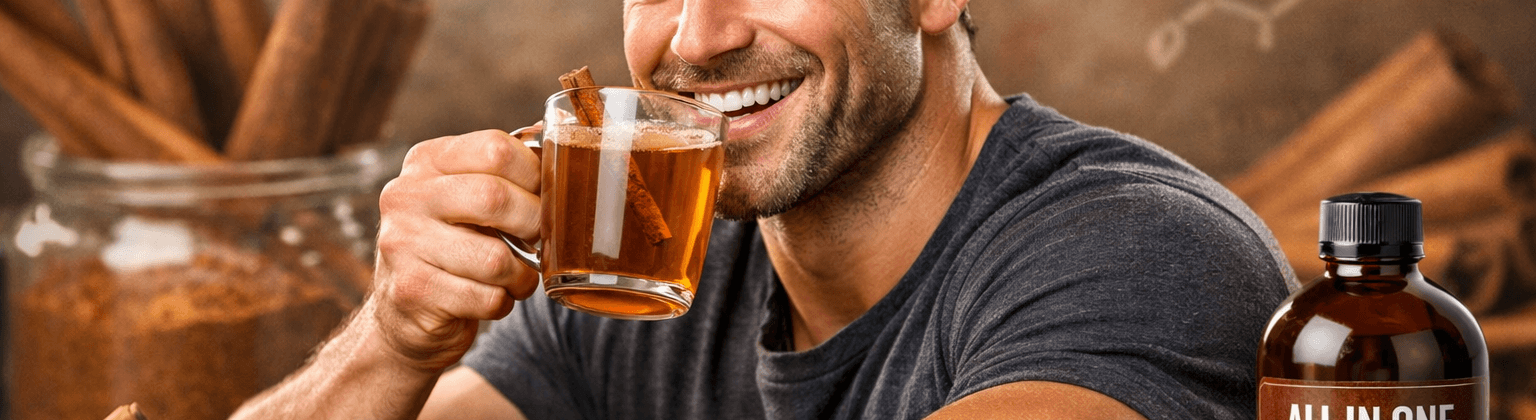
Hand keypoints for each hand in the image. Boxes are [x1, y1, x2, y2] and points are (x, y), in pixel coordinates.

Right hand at [370, 129, 542, 369]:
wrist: (404, 310)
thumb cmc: (453, 243)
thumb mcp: (468, 194)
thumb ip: (506, 168)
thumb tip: (559, 134)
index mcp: (426, 161)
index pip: (495, 148)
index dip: (535, 174)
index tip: (544, 196)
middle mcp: (406, 196)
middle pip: (495, 197)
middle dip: (533, 223)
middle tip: (539, 239)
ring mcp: (402, 244)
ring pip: (495, 260)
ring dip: (521, 275)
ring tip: (516, 276)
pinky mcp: (412, 291)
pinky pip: (485, 298)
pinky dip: (502, 303)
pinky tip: (491, 297)